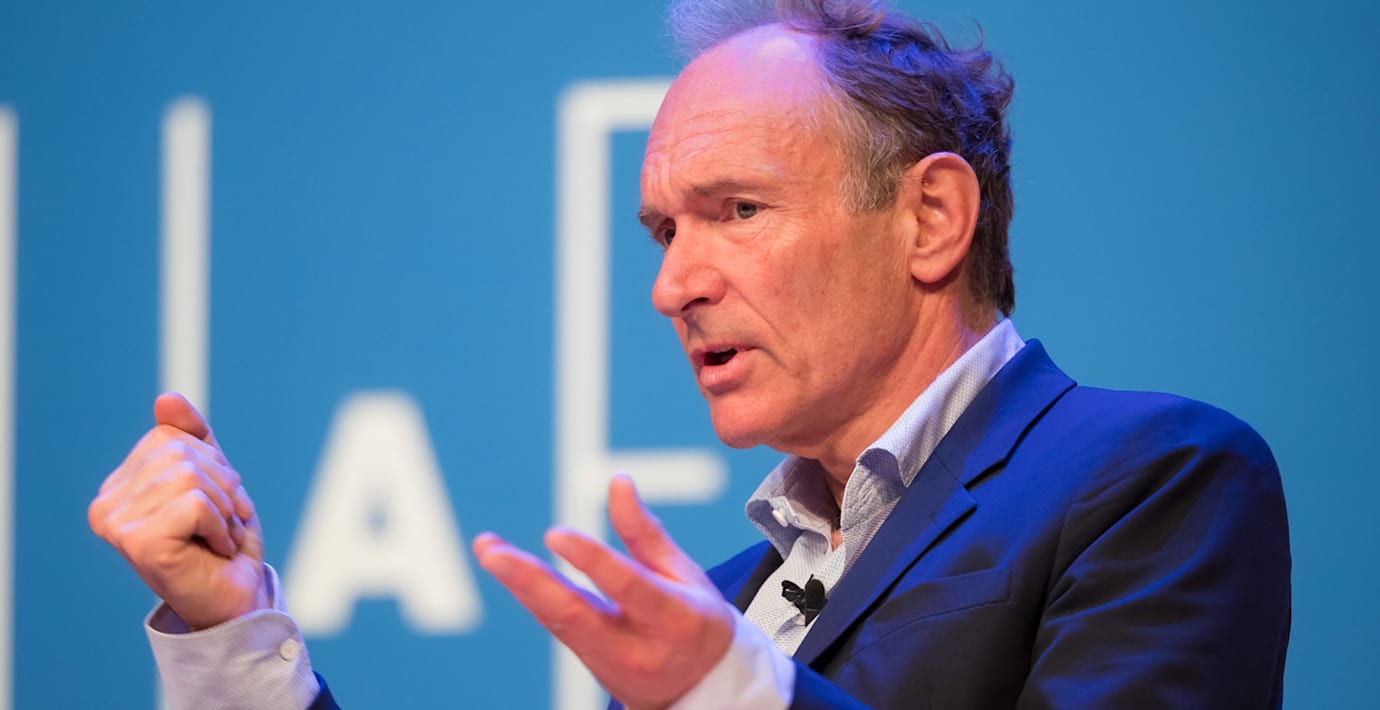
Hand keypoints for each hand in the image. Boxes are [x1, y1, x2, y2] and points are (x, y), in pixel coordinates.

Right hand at [89, 393, 268, 629]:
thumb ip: (192, 437)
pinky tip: (216, 548)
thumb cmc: (222, 539)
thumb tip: (166, 398)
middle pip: (181, 453)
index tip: (217, 502)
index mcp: (118, 485)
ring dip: (225, 508)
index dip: (211, 463)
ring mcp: (117, 526)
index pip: (170, 436)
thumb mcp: (213, 477)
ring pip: (190, 476)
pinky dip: (221, 524)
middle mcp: (105, 505)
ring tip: (221, 536)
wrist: (236, 597)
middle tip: (224, 522)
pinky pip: (196, 502)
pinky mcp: (139, 543)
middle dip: (223, 485)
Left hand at [474, 475, 734, 709]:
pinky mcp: (587, 663)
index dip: (592, 560)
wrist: (699, 689)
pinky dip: (529, 593)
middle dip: (530, 582)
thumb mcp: (685, 574)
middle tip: (494, 554)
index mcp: (675, 618)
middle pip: (575, 615)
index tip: (555, 534)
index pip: (628, 587)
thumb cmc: (695, 620)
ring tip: (489, 549)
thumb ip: (645, 531)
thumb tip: (618, 482)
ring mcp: (609, 662)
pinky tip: (507, 566)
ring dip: (519, 583)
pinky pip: (554, 624)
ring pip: (556, 621)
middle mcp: (638, 646)